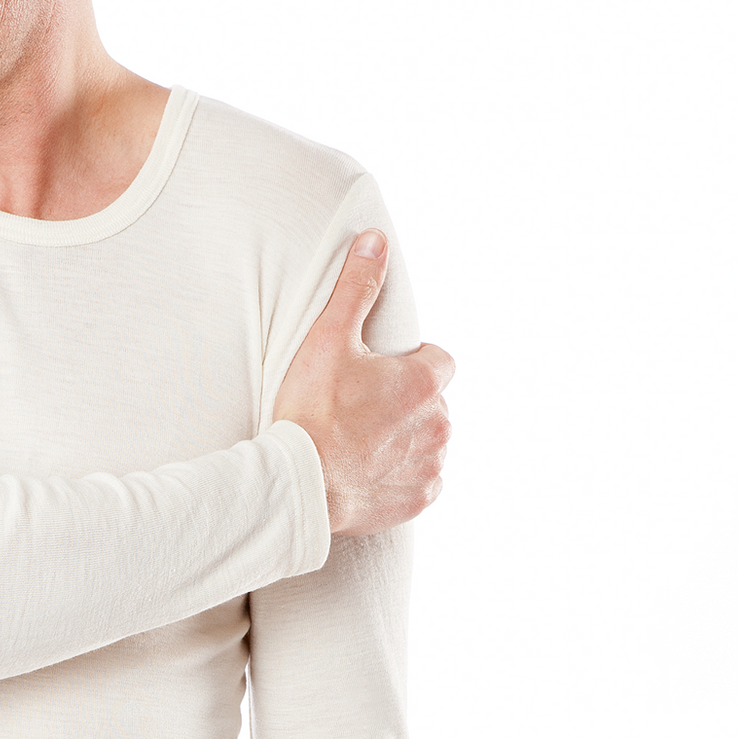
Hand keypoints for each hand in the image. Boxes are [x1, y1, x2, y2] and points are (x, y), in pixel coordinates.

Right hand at [272, 229, 454, 534]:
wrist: (297, 483)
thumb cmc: (310, 410)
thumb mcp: (328, 338)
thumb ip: (356, 287)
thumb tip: (375, 240)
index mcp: (425, 381)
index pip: (439, 360)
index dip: (410, 363)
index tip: (376, 373)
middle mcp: (439, 423)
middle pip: (433, 402)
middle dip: (406, 403)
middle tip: (359, 408)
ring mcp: (431, 464)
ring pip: (429, 442)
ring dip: (405, 439)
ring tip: (360, 441)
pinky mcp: (419, 499)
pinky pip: (422, 481)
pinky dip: (401, 476)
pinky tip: (367, 471)